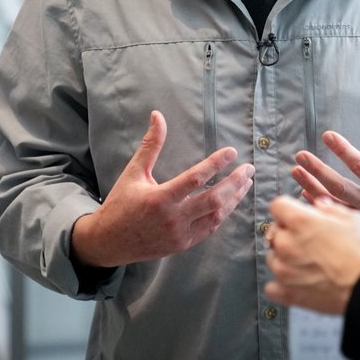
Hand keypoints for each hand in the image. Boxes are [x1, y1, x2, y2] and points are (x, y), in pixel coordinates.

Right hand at [71, 111, 253, 266]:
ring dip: (234, 198)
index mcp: (159, 199)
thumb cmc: (121, 203)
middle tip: (249, 168)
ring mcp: (180, 234)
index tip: (232, 151)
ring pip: (216, 216)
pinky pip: (210, 228)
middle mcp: (172, 219)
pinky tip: (231, 200)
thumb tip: (158, 116)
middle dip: (235, 183)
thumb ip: (150, 145)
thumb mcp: (133, 172)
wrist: (109, 242)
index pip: (196, 178)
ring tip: (246, 182)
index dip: (216, 163)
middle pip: (214, 200)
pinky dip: (223, 213)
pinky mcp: (183, 244)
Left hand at [264, 196, 359, 314]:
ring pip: (272, 258)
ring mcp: (284, 270)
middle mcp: (286, 244)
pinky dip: (281, 284)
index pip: (277, 206)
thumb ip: (330, 208)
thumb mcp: (352, 219)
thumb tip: (319, 206)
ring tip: (306, 262)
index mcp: (300, 221)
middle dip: (287, 233)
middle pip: (274, 232)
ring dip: (284, 258)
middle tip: (307, 240)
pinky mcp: (286, 293)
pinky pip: (272, 286)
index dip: (287, 209)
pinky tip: (297, 281)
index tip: (296, 215)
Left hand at [291, 112, 359, 216]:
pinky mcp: (359, 230)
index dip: (344, 150)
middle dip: (318, 170)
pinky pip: (333, 217)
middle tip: (301, 156)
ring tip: (295, 171)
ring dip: (312, 186)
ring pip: (332, 203)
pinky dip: (318, 204)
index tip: (327, 135)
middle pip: (340, 186)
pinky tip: (304, 192)